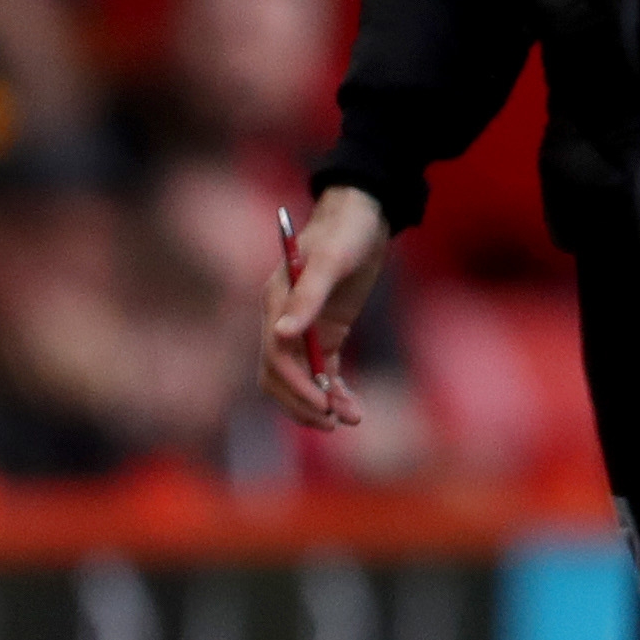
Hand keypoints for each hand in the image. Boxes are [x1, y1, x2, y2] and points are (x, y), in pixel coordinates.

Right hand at [260, 187, 390, 429]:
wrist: (364, 216)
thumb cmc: (346, 231)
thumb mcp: (331, 259)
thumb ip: (308, 295)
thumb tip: (282, 334)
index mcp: (276, 302)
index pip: (276, 356)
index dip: (296, 385)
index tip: (322, 406)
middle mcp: (283, 319)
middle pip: (280, 375)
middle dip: (304, 402)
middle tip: (335, 424)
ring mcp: (304, 327)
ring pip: (302, 377)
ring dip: (321, 401)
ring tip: (353, 418)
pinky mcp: (326, 331)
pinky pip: (323, 369)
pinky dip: (334, 390)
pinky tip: (352, 405)